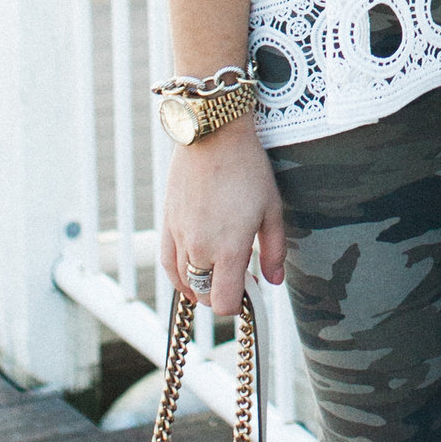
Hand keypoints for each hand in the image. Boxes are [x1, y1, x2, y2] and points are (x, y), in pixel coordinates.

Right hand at [161, 122, 285, 319]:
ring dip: (201, 285)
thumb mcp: (272, 209)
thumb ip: (274, 250)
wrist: (213, 136)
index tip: (250, 291)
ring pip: (184, 282)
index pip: (224, 302)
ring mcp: (179, 236)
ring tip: (217, 275)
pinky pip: (166, 263)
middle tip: (239, 279)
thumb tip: (273, 281)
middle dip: (222, 295)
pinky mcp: (167, 223)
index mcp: (228, 249)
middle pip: (205, 295)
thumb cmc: (248, 169)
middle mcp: (199, 248)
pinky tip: (189, 273)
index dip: (238, 305)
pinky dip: (178, 275)